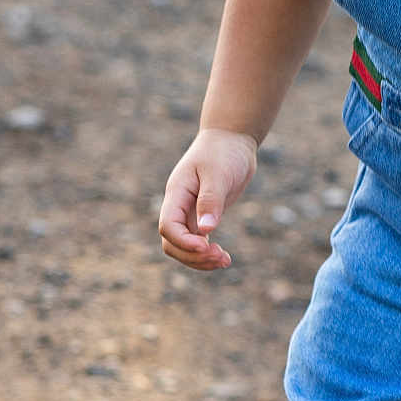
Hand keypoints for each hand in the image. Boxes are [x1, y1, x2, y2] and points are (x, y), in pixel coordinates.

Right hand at [157, 128, 257, 269]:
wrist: (232, 140)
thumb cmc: (223, 152)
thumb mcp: (218, 173)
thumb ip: (211, 200)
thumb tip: (206, 230)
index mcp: (177, 193)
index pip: (168, 226)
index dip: (183, 242)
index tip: (206, 246)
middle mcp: (179, 206)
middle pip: (172, 242)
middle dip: (193, 256)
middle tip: (221, 258)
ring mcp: (190, 213)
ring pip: (184, 246)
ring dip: (200, 259)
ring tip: (225, 261)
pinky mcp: (203, 216)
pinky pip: (198, 242)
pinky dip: (208, 254)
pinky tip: (224, 258)